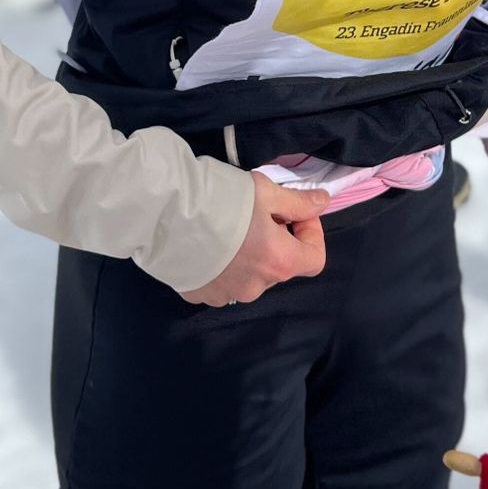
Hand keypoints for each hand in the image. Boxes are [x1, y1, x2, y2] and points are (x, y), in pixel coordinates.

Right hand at [180, 173, 328, 306]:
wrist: (164, 214)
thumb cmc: (221, 199)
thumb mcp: (265, 192)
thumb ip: (297, 202)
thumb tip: (323, 202)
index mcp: (279, 262)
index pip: (315, 260)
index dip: (310, 233)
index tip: (292, 213)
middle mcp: (256, 287)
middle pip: (278, 265)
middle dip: (274, 240)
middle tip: (255, 212)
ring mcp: (226, 296)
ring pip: (248, 275)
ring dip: (246, 254)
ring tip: (224, 227)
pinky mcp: (199, 296)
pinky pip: (219, 281)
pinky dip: (219, 265)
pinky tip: (204, 242)